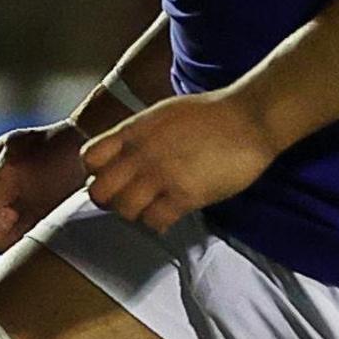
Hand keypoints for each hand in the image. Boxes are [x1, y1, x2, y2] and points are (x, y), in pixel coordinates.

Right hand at [0, 120, 88, 253]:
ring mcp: (6, 213)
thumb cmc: (56, 150)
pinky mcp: (26, 229)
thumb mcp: (16, 160)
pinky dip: (17, 244)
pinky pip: (9, 247)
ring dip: (1, 236)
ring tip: (25, 219)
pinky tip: (34, 228)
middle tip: (13, 214)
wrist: (93, 157)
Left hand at [82, 91, 277, 232]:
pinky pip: (155, 222)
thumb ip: (137, 135)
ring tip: (152, 207)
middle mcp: (140, 155)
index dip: (96, 173)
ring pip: (124, 211)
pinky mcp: (185, 195)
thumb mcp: (161, 115)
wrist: (250, 117)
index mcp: (131, 132)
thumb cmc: (211, 114)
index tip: (112, 177)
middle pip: (98, 192)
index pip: (88, 159)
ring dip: (135, 214)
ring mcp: (161, 176)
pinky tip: (169, 216)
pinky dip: (158, 223)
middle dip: (110, 200)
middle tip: (128, 199)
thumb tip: (122, 153)